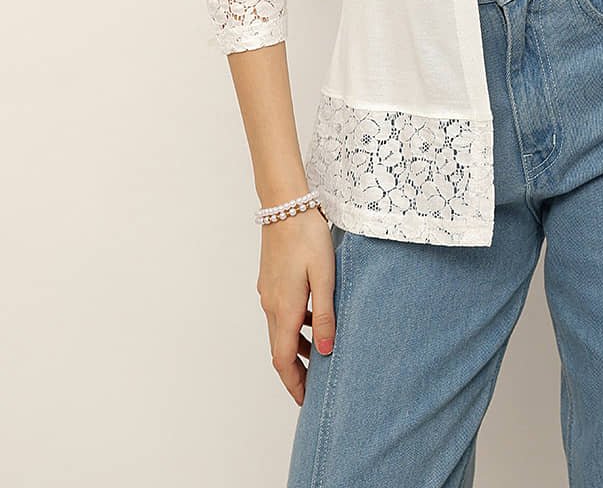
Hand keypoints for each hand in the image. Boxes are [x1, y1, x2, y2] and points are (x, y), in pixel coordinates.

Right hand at [256, 207, 336, 404]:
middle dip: (296, 372)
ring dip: (297, 348)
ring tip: (320, 356)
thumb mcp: (325, 278)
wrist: (286, 206)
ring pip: (280, 330)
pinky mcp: (271, 280)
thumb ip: (325, 316)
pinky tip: (312, 319)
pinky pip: (281, 312)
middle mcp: (271, 305)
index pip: (284, 360)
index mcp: (284, 309)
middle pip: (280, 350)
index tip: (306, 402)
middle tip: (314, 388)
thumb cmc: (309, 238)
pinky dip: (295, 326)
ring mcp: (268, 292)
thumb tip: (327, 353)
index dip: (294, 384)